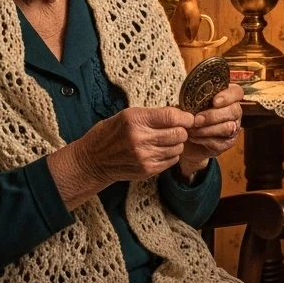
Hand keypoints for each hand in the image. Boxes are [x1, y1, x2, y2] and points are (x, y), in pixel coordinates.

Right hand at [49, 106, 194, 208]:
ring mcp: (145, 157)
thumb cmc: (111, 133)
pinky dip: (171, 154)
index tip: (188, 117)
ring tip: (166, 140)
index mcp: (135, 120)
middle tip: (178, 128)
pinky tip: (160, 150)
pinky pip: (172, 160)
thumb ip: (153, 114)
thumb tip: (180, 112)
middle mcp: (141, 139)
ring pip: (178, 148)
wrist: (94, 160)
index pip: (171, 116)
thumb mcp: (128, 115)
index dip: (185, 117)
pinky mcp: (148, 170)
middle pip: (179, 133)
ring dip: (176, 143)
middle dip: (182, 130)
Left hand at [178, 84, 243, 177]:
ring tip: (192, 129)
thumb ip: (196, 97)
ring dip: (207, 130)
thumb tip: (190, 95)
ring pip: (228, 128)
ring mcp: (233, 128)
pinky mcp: (227, 143)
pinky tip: (193, 137)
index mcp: (228, 96)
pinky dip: (204, 139)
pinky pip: (219, 142)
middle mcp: (234, 111)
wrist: (187, 133)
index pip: (237, 92)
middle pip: (234, 111)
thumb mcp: (192, 101)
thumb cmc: (191, 112)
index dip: (228, 96)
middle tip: (197, 120)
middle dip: (213, 116)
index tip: (214, 101)